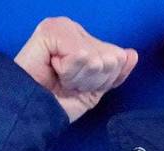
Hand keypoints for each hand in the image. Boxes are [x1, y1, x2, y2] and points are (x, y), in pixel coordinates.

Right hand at [13, 17, 138, 123]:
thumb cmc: (57, 101)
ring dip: (79, 78)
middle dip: (91, 80)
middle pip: (109, 58)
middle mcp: (75, 30)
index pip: (117, 58)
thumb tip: (131, 54)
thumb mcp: (95, 89)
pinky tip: (54, 71)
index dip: (102, 81)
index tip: (79, 87)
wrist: (32, 111)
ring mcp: (62, 27)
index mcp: (86, 41)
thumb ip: (116, 72)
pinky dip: (69, 72)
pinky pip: (79, 54)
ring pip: (96, 57)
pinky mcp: (50, 30)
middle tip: (68, 84)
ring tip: (61, 79)